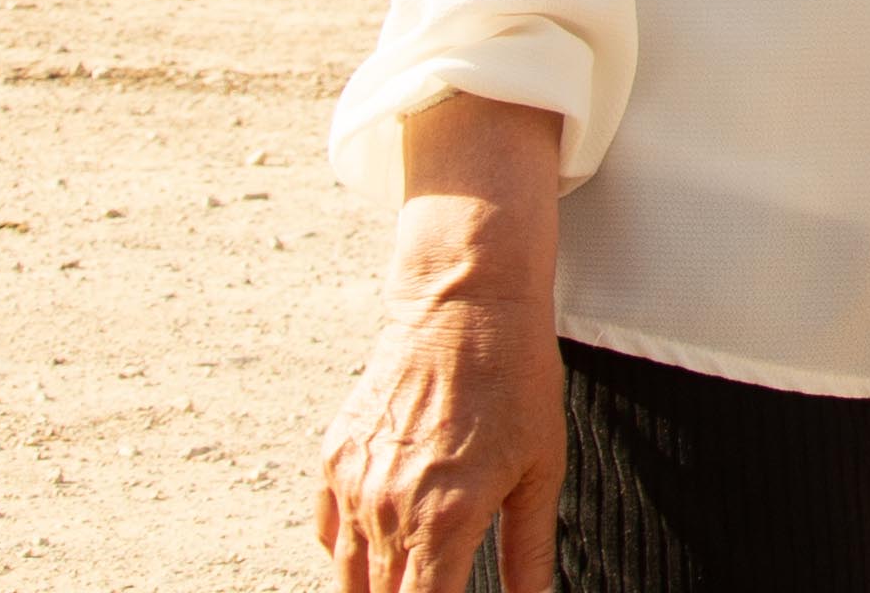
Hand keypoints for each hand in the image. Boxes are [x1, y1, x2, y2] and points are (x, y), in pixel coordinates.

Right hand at [313, 89, 567, 592]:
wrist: (465, 305)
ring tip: (411, 580)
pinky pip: (329, 534)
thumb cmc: (515, 381)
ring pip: (348, 576)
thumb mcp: (540, 468)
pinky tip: (382, 548)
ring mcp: (355, 485)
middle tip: (437, 587)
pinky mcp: (334, 460)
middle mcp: (391, 509)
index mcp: (447, 519)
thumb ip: (529, 551)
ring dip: (375, 588)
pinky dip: (350, 551)